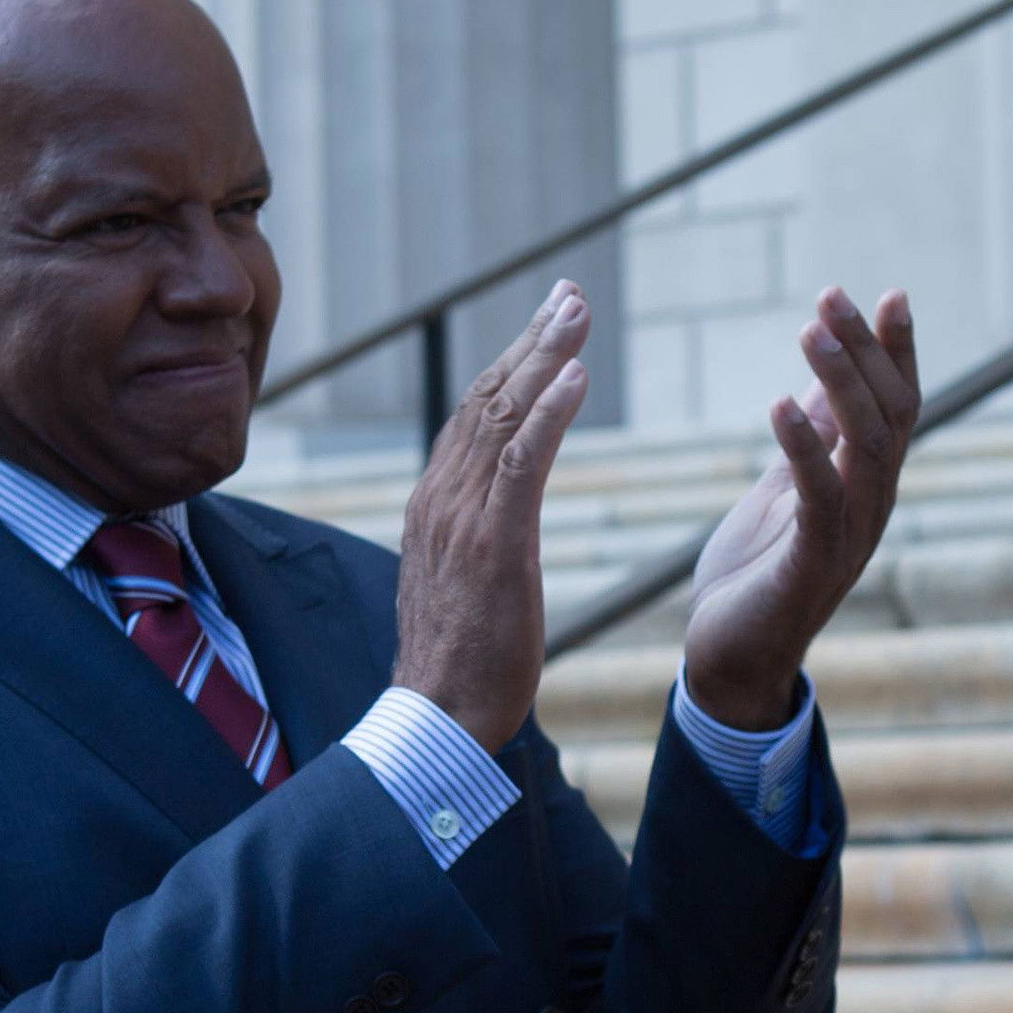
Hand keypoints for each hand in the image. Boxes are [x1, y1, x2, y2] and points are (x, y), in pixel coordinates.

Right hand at [393, 283, 593, 746]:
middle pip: (489, 399)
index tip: (547, 322)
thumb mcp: (463, 581)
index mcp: (436, 504)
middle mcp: (442, 498)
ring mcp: (463, 519)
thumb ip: (473, 536)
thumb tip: (491, 516)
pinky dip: (550, 414)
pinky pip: (523, 464)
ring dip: (544, 359)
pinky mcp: (493, 544)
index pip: (475, 415)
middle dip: (532, 342)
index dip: (512, 364)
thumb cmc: (459, 661)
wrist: (435, 717)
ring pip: (503, 417)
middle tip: (570, 295)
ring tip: (577, 314)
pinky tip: (576, 378)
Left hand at [679, 288, 919, 730]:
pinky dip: (803, 447)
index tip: (890, 292)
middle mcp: (873, 506)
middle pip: (892, 414)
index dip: (898, 350)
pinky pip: (820, 498)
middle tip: (833, 296)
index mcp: (868, 485)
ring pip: (868, 446)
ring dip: (840, 384)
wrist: (731, 660)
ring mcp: (849, 536)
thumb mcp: (783, 487)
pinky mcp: (811, 564)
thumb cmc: (756, 574)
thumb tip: (822, 378)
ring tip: (811, 332)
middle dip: (867, 350)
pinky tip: (778, 404)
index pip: (900, 405)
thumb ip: (812, 437)